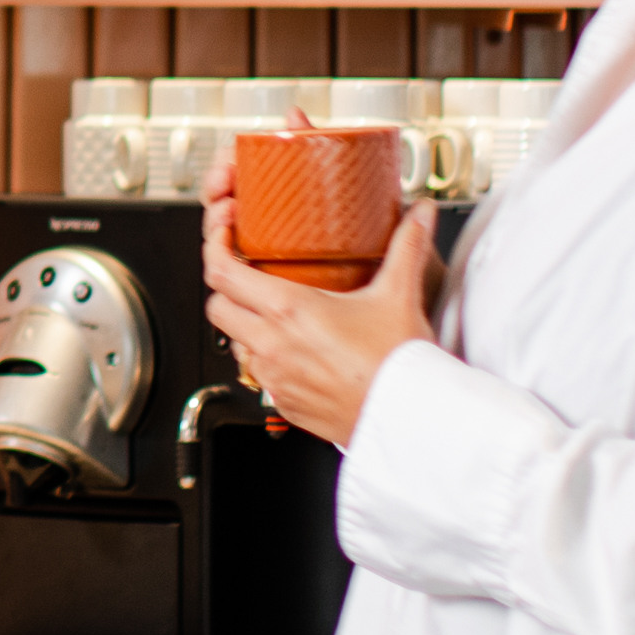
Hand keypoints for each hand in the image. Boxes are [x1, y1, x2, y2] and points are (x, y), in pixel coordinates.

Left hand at [196, 189, 440, 447]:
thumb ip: (407, 246)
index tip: (225, 235)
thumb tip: (420, 215)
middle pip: (217, 308)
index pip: (221, 273)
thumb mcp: (399, 295)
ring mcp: (274, 378)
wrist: (410, 418)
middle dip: (226, 289)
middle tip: (247, 275)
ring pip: (235, 344)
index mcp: (289, 311)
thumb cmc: (399, 365)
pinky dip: (267, 360)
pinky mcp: (284, 404)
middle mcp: (272, 346)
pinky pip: (259, 376)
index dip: (214, 247)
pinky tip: (294, 351)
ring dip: (246, 326)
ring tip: (274, 314)